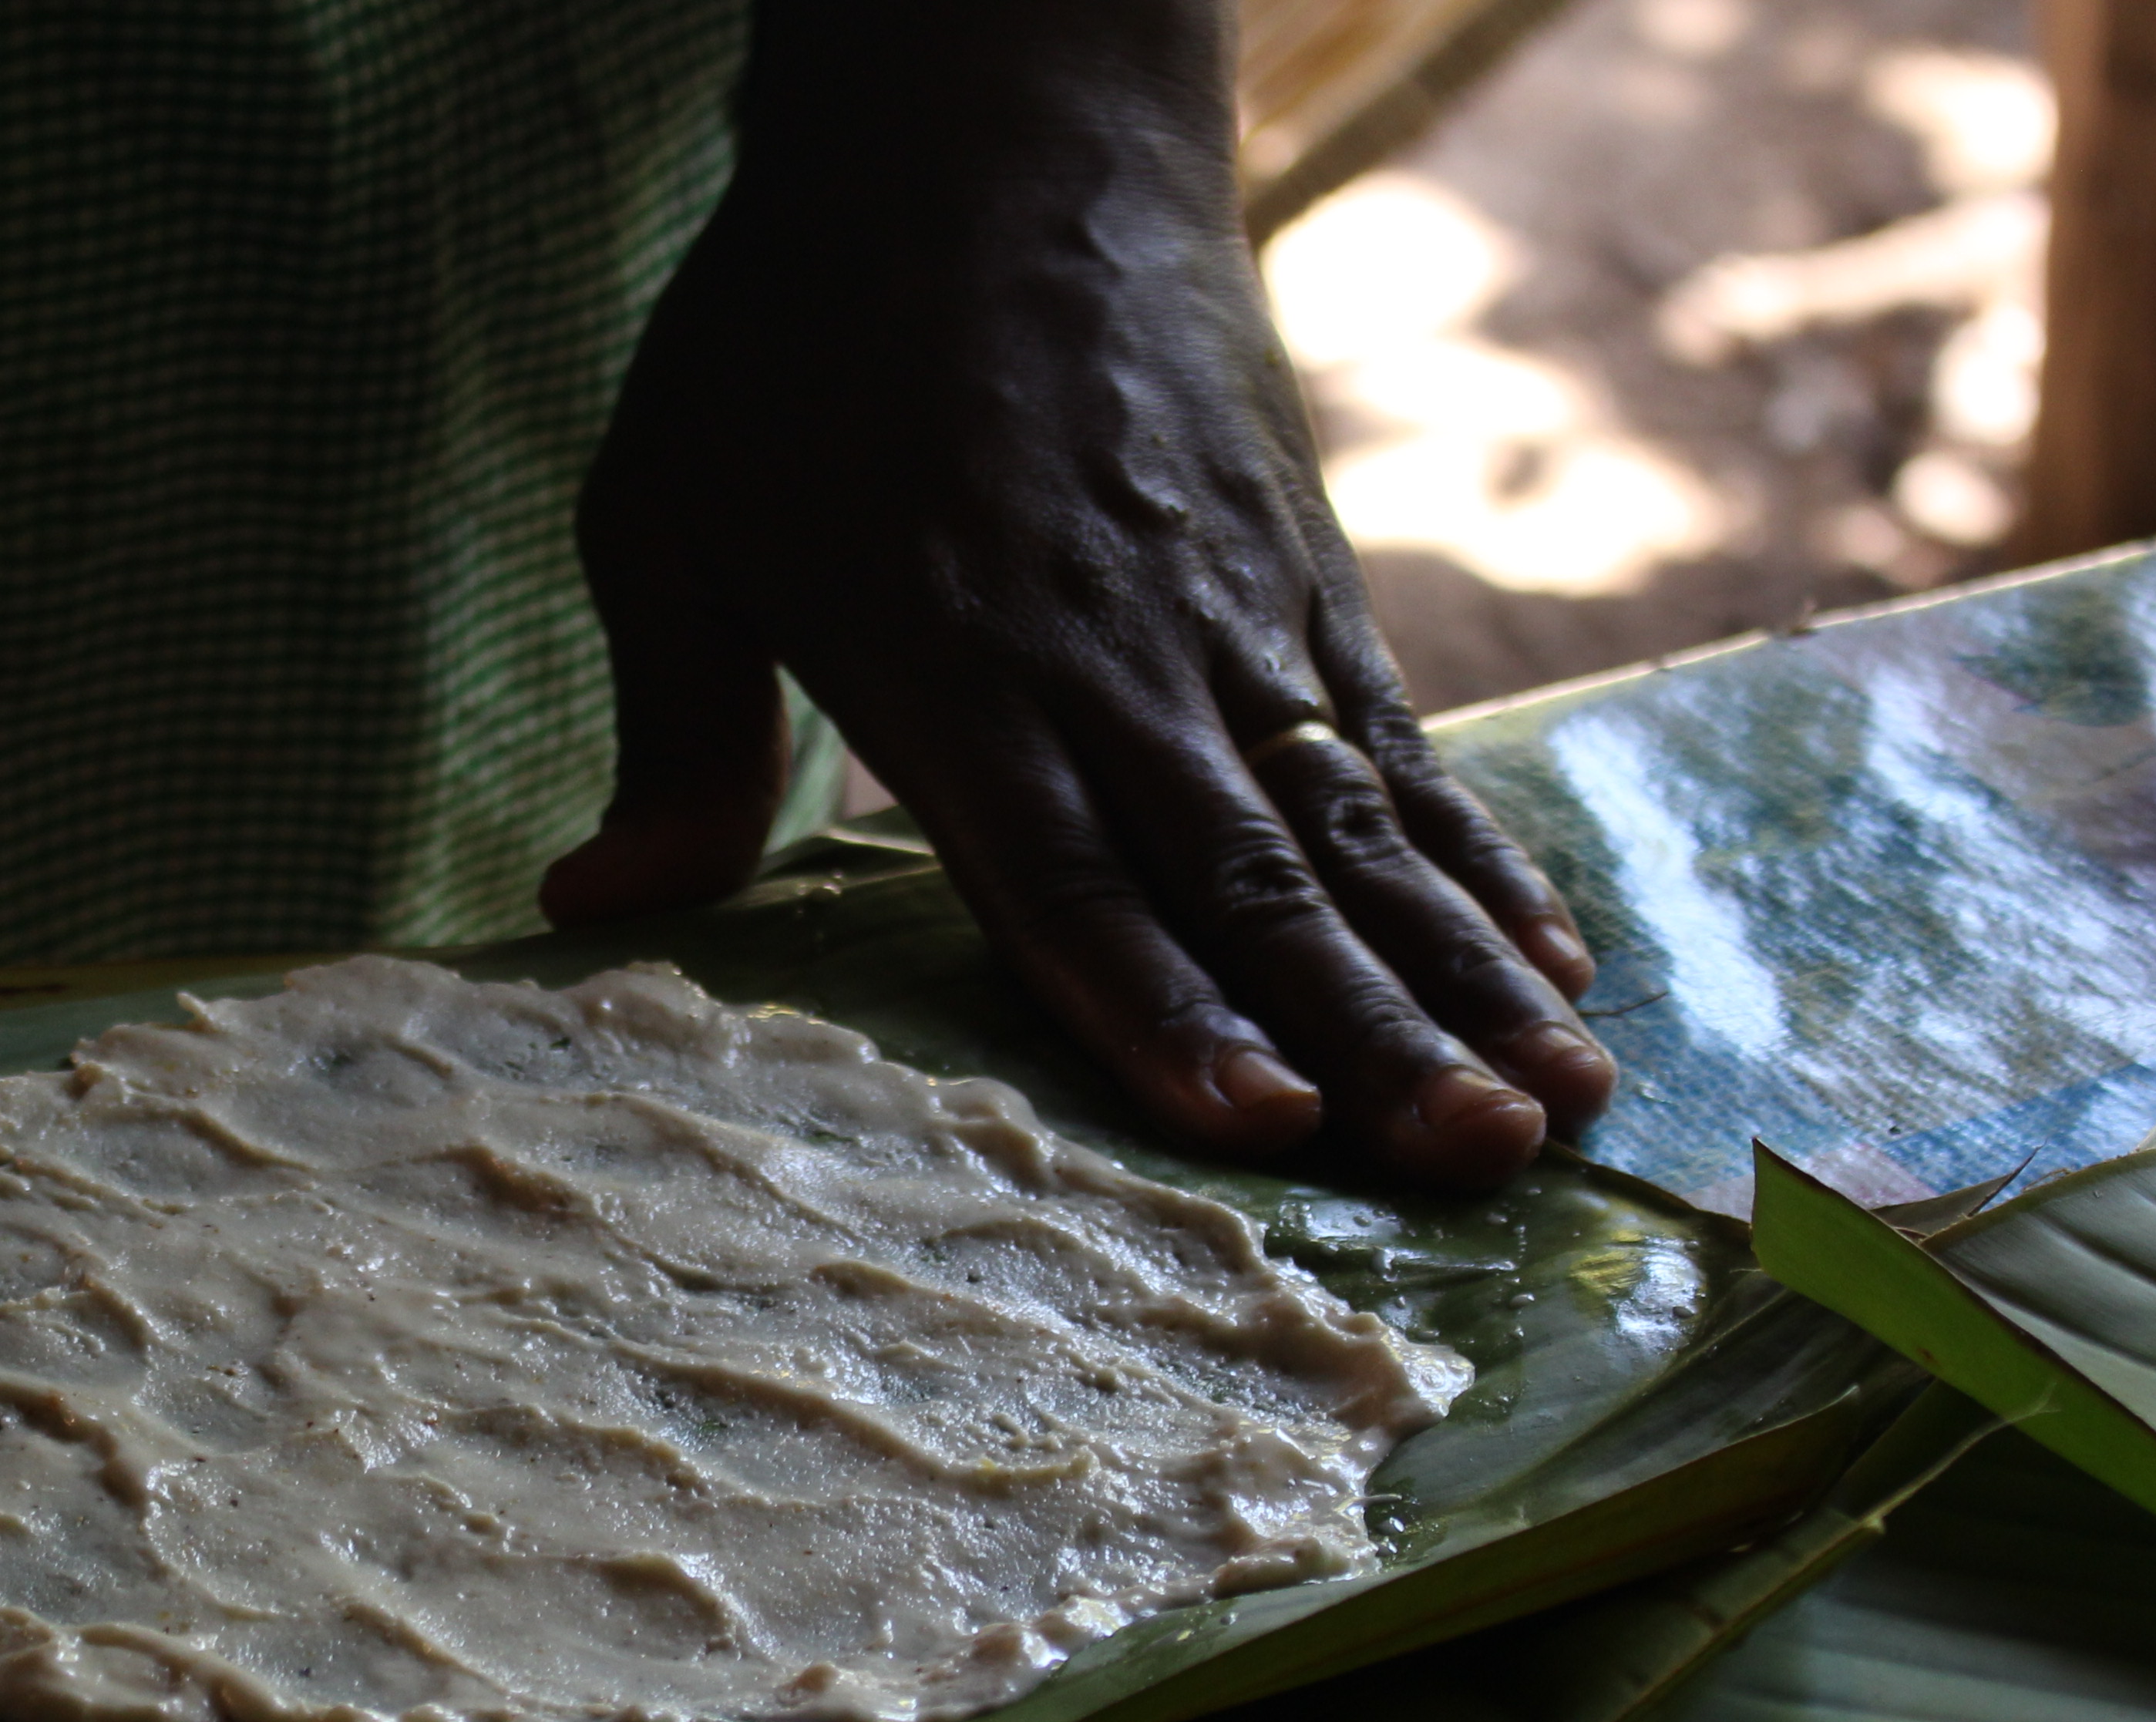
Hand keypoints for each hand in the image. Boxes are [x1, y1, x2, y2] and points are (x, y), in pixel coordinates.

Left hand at [542, 1, 1608, 1189]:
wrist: (987, 123)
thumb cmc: (794, 334)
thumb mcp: (669, 516)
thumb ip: (669, 732)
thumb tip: (587, 914)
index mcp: (954, 666)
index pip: (1069, 876)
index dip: (1160, 1010)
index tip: (1257, 1127)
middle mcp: (1119, 661)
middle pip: (1256, 878)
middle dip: (1373, 1032)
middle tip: (1478, 1165)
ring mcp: (1234, 618)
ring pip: (1362, 829)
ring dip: (1466, 975)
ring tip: (1568, 1107)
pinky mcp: (1306, 574)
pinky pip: (1404, 746)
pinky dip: (1484, 860)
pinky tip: (1558, 963)